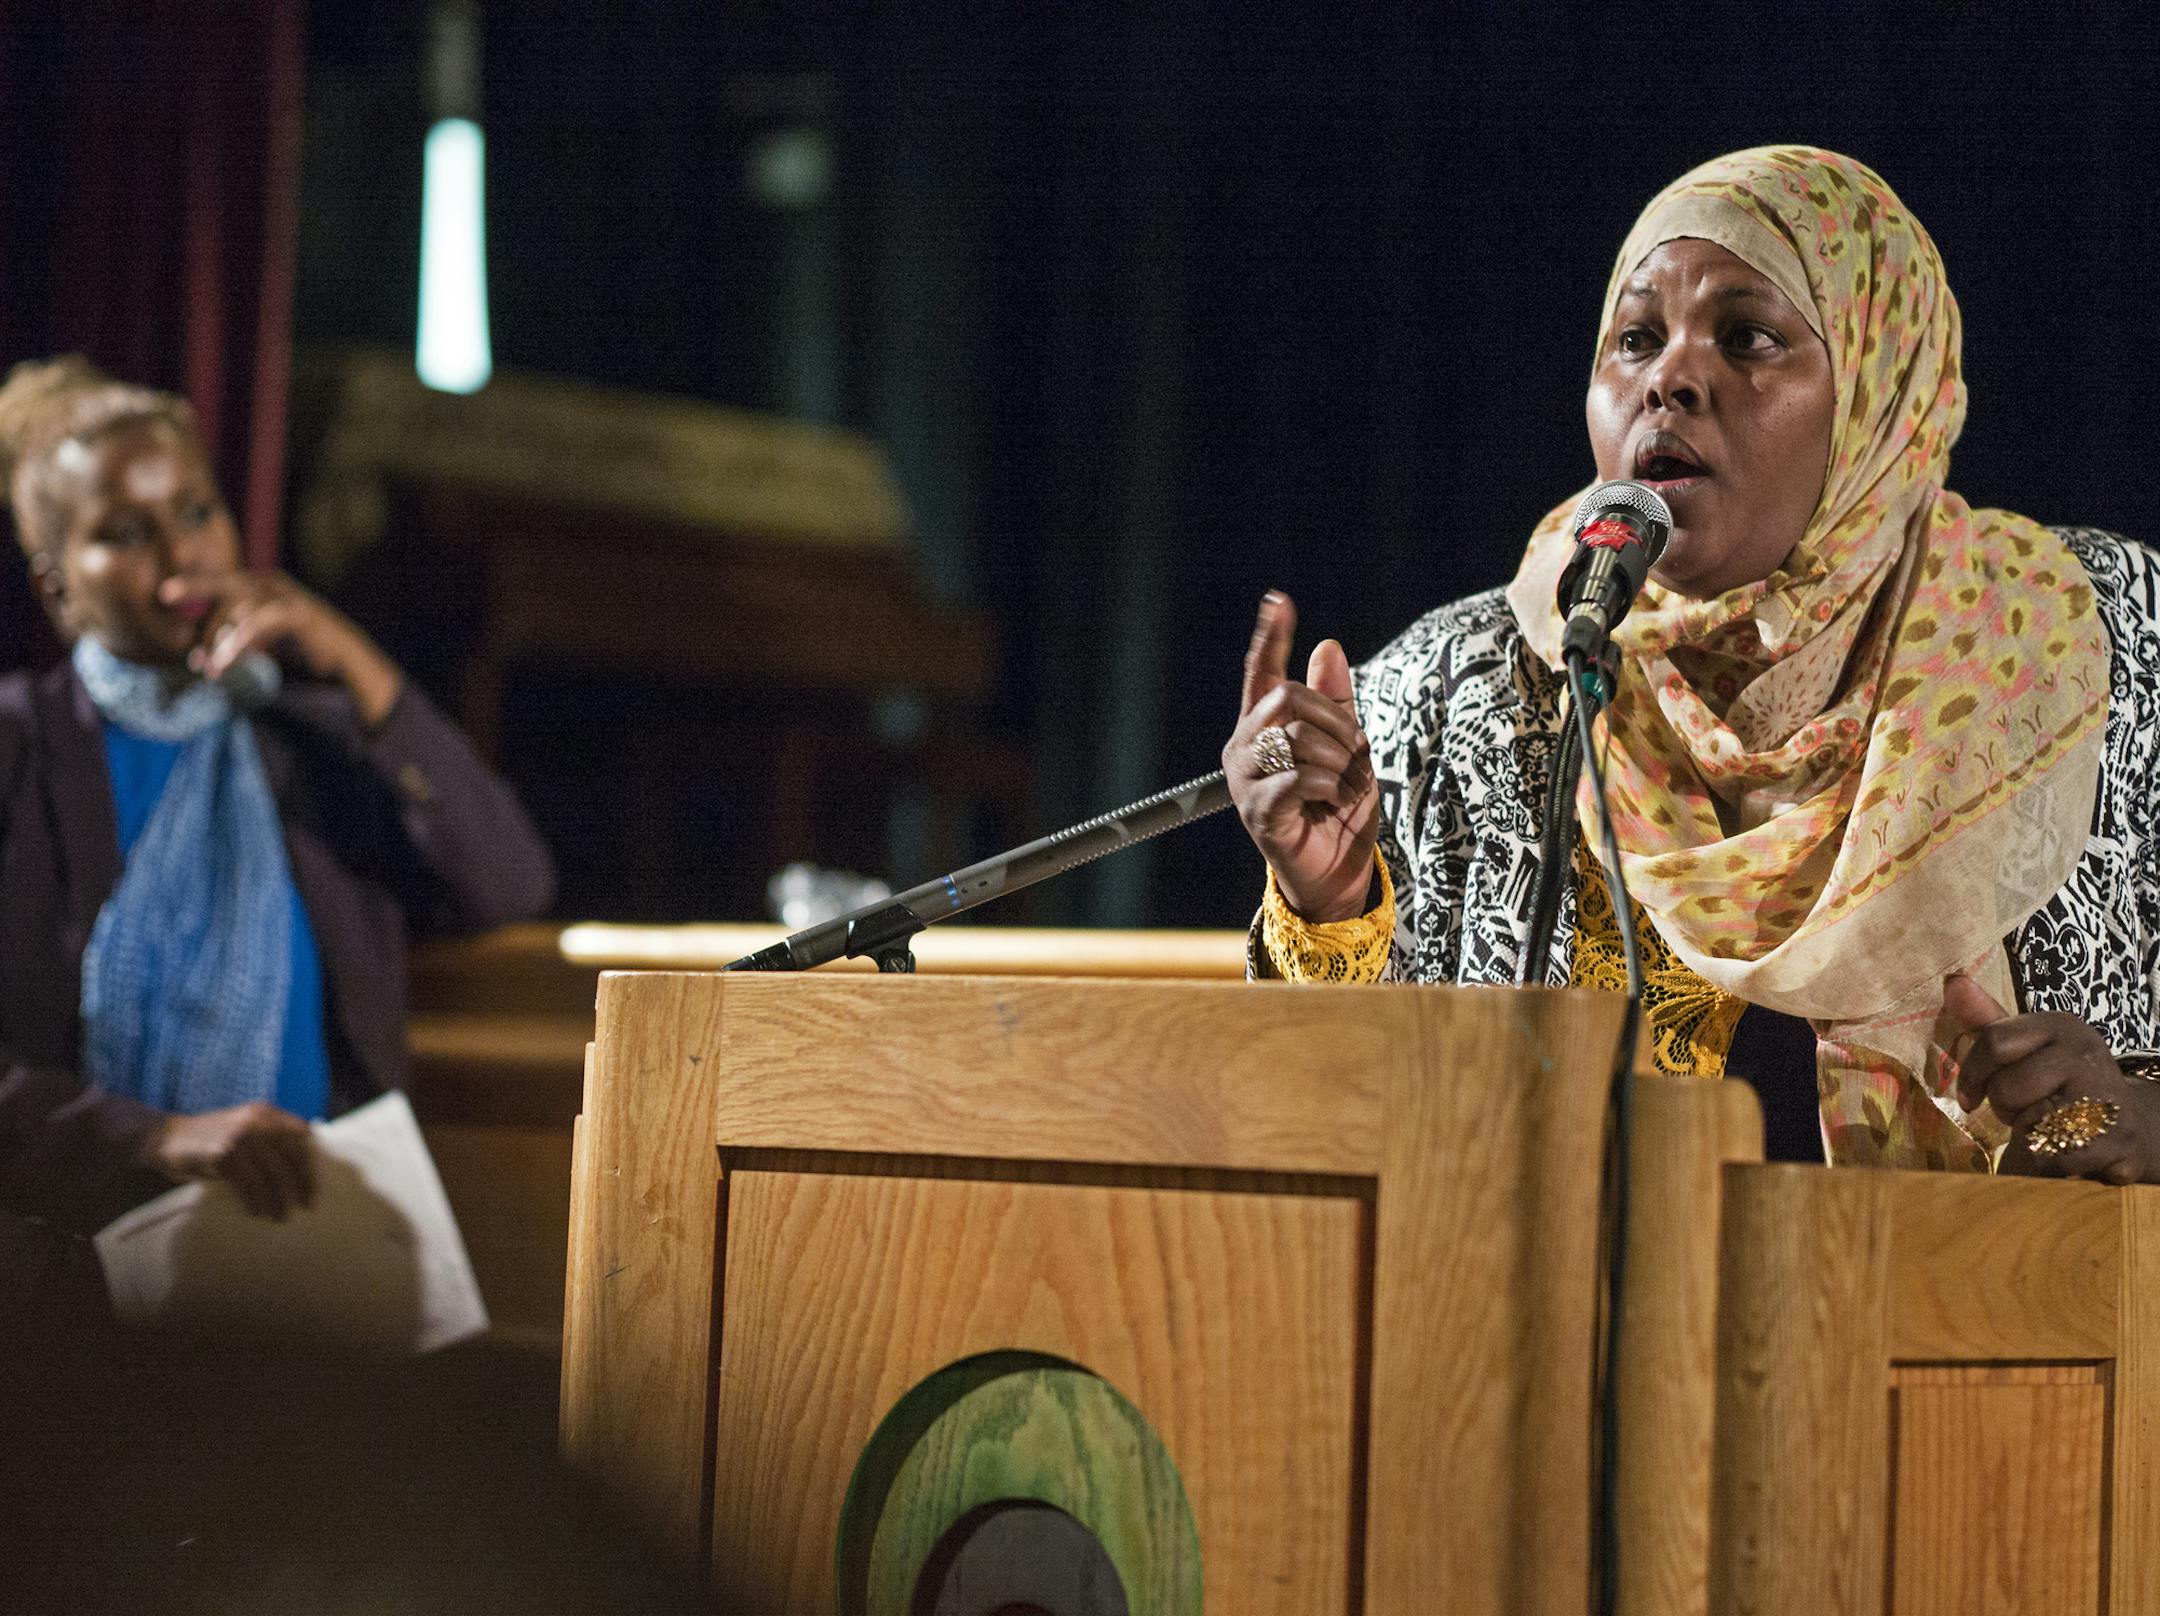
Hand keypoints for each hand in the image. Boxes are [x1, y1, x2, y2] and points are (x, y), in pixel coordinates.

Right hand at [142, 1102, 316, 1219]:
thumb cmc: (211, 1140)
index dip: (310, 1164)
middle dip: (300, 1185)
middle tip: (306, 1206)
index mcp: (266, 1113)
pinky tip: (257, 1212)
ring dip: (277, 1200)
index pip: (301, 1137)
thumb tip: (300, 1173)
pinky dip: (255, 1201)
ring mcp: (239, 1138)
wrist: (167, 1139)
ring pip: (270, 1175)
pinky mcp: (222, 1156)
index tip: (314, 1187)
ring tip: (281, 1216)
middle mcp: (256, 1122)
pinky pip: (248, 1185)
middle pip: (289, 1158)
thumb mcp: (246, 1129)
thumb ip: (271, 1140)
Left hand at [158, 569, 401, 725]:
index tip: (166, 598)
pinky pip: (256, 623)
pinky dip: (235, 644)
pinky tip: (221, 663)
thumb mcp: (260, 649)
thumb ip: (232, 648)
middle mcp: (272, 585)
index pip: (221, 584)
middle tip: (164, 594)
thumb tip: (197, 659)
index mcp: (262, 590)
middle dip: (194, 586)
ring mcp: (286, 596)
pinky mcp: (297, 612)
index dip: (194, 589)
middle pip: (224, 583)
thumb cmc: (304, 659)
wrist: (348, 669)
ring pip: (237, 607)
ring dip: (217, 638)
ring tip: (208, 669)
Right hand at [1222, 591, 1380, 921]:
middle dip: (1335, 721)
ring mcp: (1246, 780)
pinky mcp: (1258, 810)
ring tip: (1347, 784)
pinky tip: (1335, 799)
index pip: (1260, 671)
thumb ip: (1336, 701)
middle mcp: (1245, 747)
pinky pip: (1299, 775)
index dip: (1271, 637)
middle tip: (1355, 754)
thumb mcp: (1347, 747)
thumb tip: (1327, 646)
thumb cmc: (1338, 809)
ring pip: (1297, 737)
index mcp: (1263, 727)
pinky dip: (1331, 784)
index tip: (1279, 601)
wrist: (1337, 871)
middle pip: (1288, 699)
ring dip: (1339, 759)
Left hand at [1946, 974, 2156, 1183]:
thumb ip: (1986, 1022)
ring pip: (2028, 1123)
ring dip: (2026, 1139)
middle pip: (2006, 1086)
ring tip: (2046, 1131)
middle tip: (2027, 1112)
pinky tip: (2062, 1156)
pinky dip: (2042, 1165)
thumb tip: (1952, 982)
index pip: (1994, 1041)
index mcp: (2061, 1026)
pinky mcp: (2116, 1139)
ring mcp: (2104, 1095)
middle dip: (2006, 1108)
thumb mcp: (2026, 1049)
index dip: (1974, 1074)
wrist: (2129, 1128)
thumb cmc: (2061, 1086)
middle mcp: (2085, 1053)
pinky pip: (2051, 1158)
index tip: (1970, 1098)